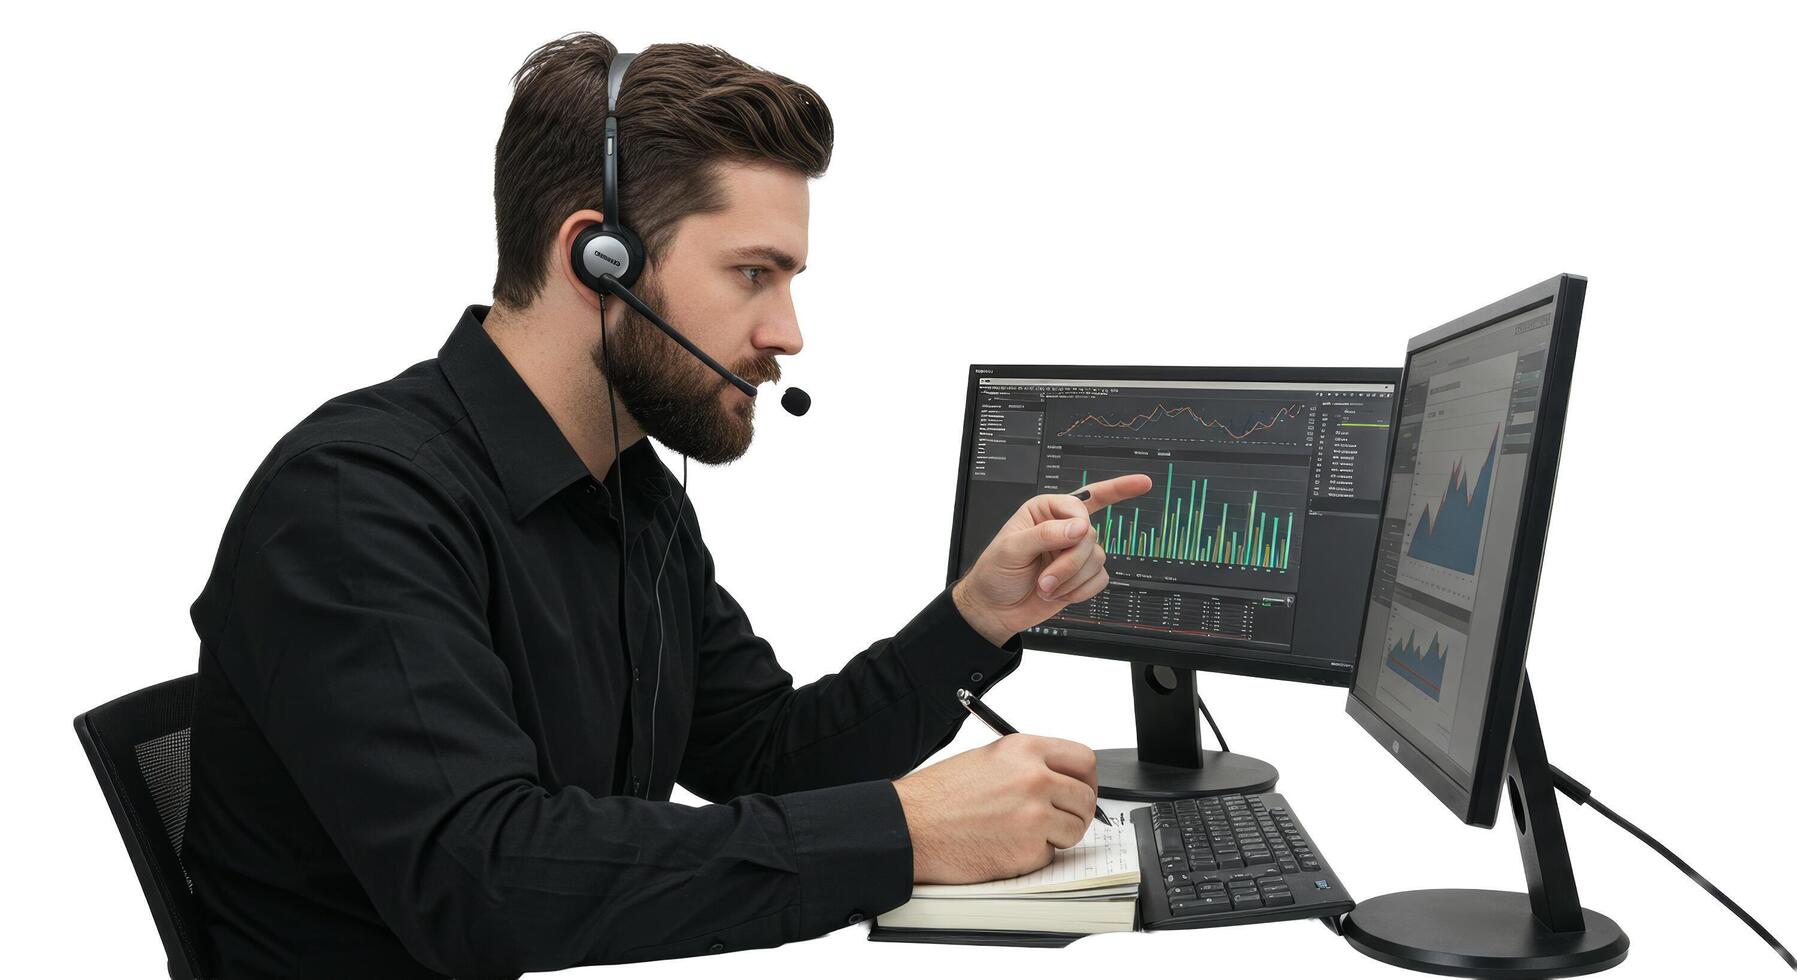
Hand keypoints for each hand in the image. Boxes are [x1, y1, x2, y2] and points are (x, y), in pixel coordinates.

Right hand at [892, 734, 1099, 883]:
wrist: (910, 827)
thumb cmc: (938, 796)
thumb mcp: (987, 759)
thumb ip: (1027, 764)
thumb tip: (1060, 779)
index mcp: (1024, 750)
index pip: (1083, 760)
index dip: (1085, 779)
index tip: (1081, 789)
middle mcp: (1034, 779)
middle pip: (1085, 798)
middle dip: (1076, 811)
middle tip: (1059, 818)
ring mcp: (1034, 816)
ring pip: (1074, 829)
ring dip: (1057, 835)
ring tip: (1023, 832)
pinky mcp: (1027, 850)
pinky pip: (1050, 855)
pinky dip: (1033, 856)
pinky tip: (1005, 846)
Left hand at [952, 473, 1153, 644]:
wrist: (995, 610)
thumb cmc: (995, 574)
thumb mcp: (1011, 549)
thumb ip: (1045, 535)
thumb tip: (1079, 527)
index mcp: (1045, 511)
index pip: (1080, 503)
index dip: (1083, 518)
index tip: (1107, 512)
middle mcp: (1063, 528)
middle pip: (1090, 535)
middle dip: (1070, 562)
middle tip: (1045, 579)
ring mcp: (1073, 552)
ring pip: (1098, 558)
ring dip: (1072, 579)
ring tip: (1046, 588)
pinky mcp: (1082, 575)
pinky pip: (1101, 579)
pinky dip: (1081, 590)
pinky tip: (1061, 594)